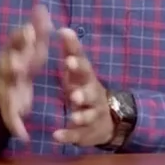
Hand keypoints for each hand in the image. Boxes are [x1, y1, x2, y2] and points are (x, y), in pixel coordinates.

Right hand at [0, 5, 52, 139]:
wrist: (5, 85)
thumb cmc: (23, 61)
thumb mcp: (32, 46)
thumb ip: (37, 27)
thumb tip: (41, 6)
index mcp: (13, 54)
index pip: (15, 43)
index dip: (21, 38)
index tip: (30, 30)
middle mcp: (6, 71)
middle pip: (8, 67)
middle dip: (13, 65)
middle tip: (19, 64)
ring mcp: (6, 90)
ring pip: (7, 95)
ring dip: (13, 100)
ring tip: (22, 108)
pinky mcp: (9, 108)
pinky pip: (11, 119)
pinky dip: (16, 127)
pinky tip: (24, 136)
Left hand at [52, 27, 113, 146]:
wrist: (108, 120)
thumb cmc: (86, 90)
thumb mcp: (79, 72)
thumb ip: (71, 52)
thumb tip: (63, 29)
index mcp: (88, 79)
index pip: (84, 66)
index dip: (77, 58)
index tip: (68, 54)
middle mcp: (93, 96)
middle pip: (91, 92)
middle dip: (83, 92)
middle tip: (74, 92)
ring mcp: (92, 115)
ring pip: (88, 115)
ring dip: (81, 115)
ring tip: (73, 116)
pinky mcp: (86, 132)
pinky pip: (77, 135)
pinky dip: (68, 136)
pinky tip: (57, 136)